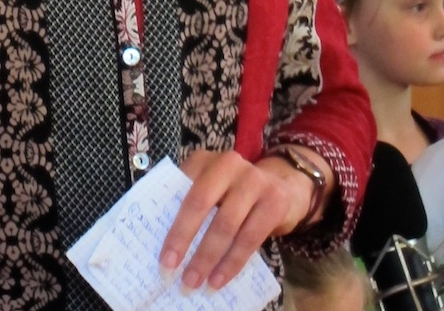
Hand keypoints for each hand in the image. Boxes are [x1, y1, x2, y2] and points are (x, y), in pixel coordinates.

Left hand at [159, 149, 315, 290]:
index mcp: (205, 160)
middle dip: (183, 237)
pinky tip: (219, 279)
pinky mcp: (275, 201)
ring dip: (207, 257)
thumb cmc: (234, 193)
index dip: (168, 219)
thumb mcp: (211, 189)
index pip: (180, 188)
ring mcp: (254, 180)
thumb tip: (166, 244)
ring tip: (194, 282)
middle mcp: (229, 163)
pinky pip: (250, 237)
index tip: (159, 251)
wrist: (283, 185)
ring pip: (226, 224)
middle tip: (170, 269)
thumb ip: (190, 203)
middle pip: (201, 201)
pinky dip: (232, 262)